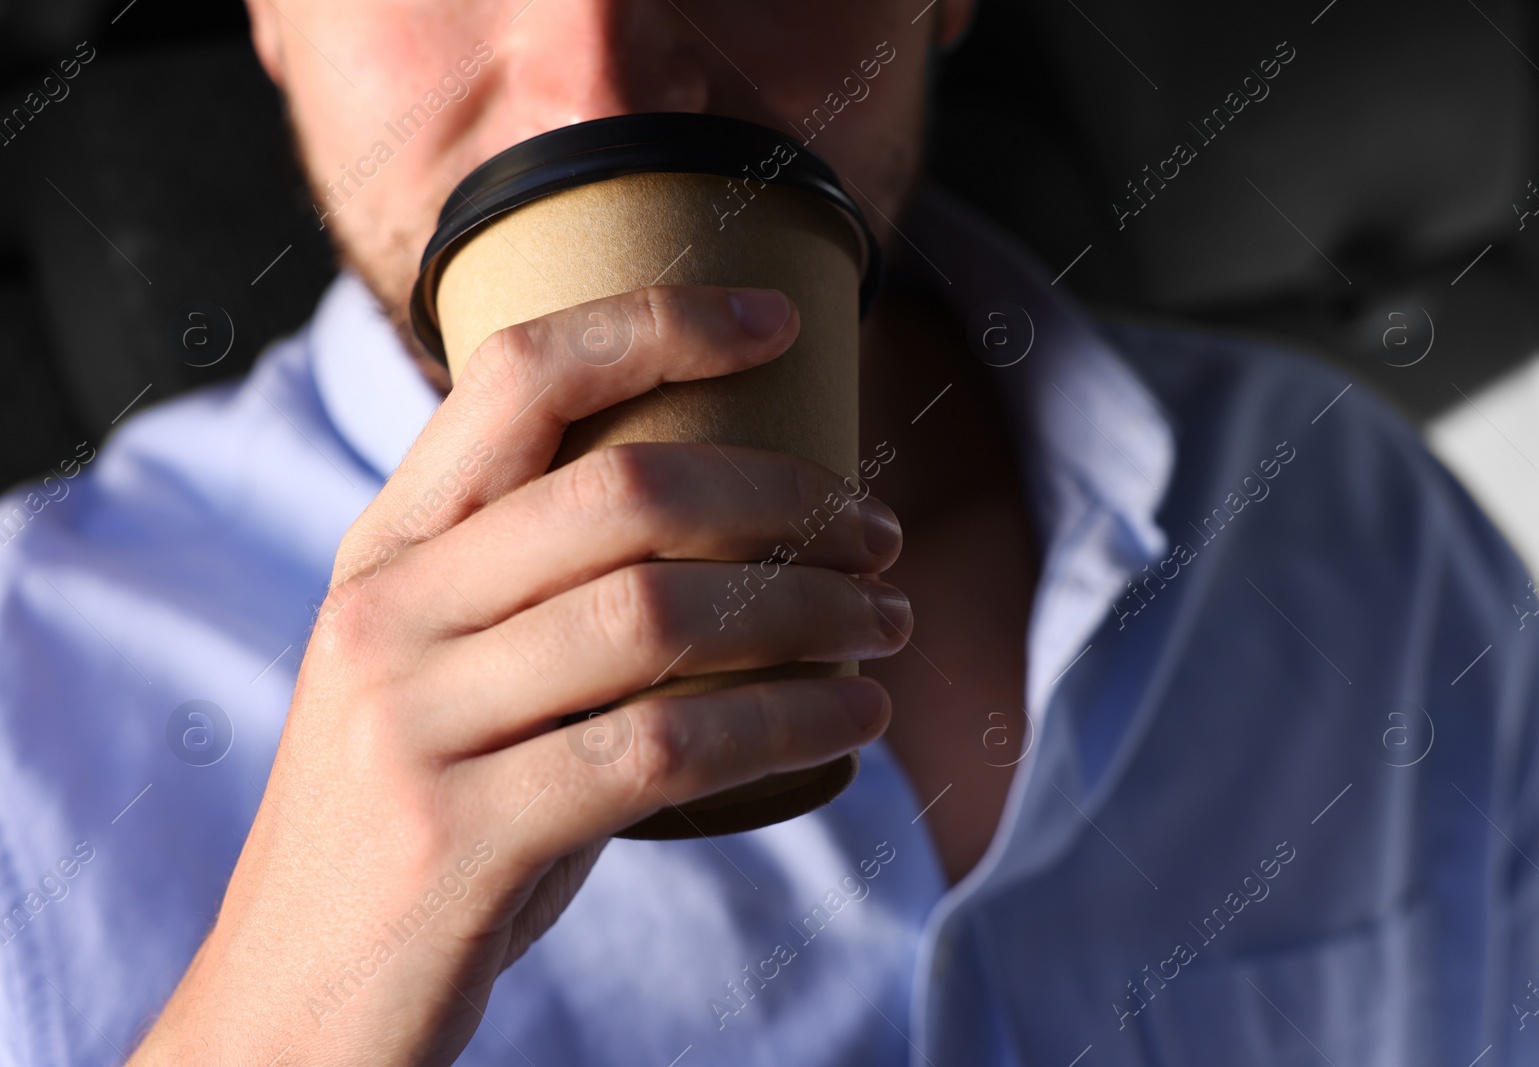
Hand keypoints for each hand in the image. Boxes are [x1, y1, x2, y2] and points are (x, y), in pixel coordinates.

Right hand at [130, 285, 907, 1064]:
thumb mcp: (441, 677)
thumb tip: (735, 531)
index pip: (517, 373)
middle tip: (878, 534)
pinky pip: (668, 747)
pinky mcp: (462, 834)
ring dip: (813, 612)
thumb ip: (540, 597)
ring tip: (887, 626)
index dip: (657, 323)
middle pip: (624, 489)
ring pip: (664, 616)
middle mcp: (389, 612)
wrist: (293, 1000)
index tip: (781, 323)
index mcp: (386, 550)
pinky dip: (789, 721)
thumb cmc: (413, 820)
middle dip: (786, 497)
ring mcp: (414, 722)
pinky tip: (853, 719)